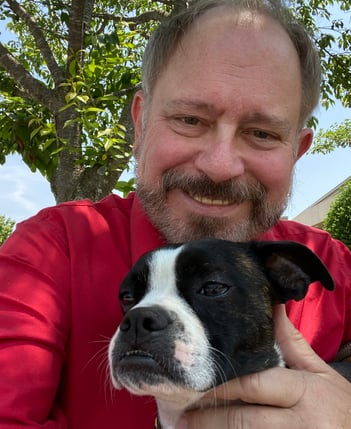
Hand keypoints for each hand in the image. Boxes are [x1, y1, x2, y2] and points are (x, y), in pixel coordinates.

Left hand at [176, 305, 350, 427]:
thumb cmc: (341, 408)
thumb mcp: (321, 374)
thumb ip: (293, 344)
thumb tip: (273, 307)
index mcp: (306, 391)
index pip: (255, 384)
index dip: (221, 385)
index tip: (194, 383)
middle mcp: (301, 423)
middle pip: (243, 419)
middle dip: (209, 417)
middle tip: (178, 414)